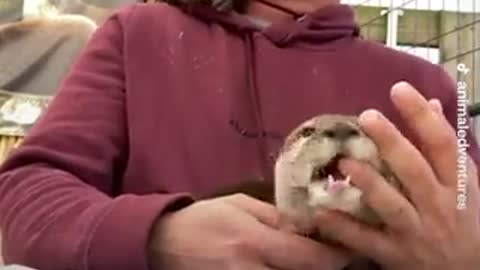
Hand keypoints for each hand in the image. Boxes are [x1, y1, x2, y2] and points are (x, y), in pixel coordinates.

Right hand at [147, 194, 350, 269]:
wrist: (164, 242)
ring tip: (314, 264)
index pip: (308, 257)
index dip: (337, 257)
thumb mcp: (240, 205)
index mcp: (253, 241)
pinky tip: (289, 269)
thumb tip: (309, 224)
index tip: (352, 250)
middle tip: (341, 259)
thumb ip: (276, 217)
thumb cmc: (205, 218)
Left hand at [314, 82, 479, 269]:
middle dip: (392, 142)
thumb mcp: (464, 185)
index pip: (442, 144)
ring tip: (344, 162)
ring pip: (392, 205)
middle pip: (414, 170)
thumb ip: (446, 148)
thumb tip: (432, 103)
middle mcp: (438, 206)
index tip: (399, 89)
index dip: (421, 115)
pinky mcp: (396, 255)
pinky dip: (345, 228)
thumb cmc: (464, 222)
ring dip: (369, 183)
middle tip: (367, 116)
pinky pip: (368, 241)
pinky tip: (321, 211)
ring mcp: (416, 232)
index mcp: (456, 186)